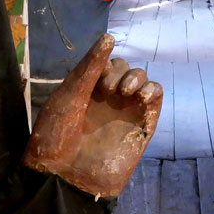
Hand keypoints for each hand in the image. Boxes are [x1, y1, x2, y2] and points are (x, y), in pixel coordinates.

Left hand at [24, 34, 162, 197]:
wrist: (65, 177)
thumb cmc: (57, 135)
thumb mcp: (69, 95)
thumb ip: (90, 67)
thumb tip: (109, 36)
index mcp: (87, 91)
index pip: (107, 63)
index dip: (106, 63)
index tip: (96, 79)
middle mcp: (108, 100)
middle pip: (126, 69)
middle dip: (120, 71)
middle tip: (109, 89)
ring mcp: (125, 112)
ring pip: (143, 81)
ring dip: (137, 78)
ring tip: (124, 93)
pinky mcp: (141, 127)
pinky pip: (155, 100)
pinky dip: (153, 90)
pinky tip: (141, 96)